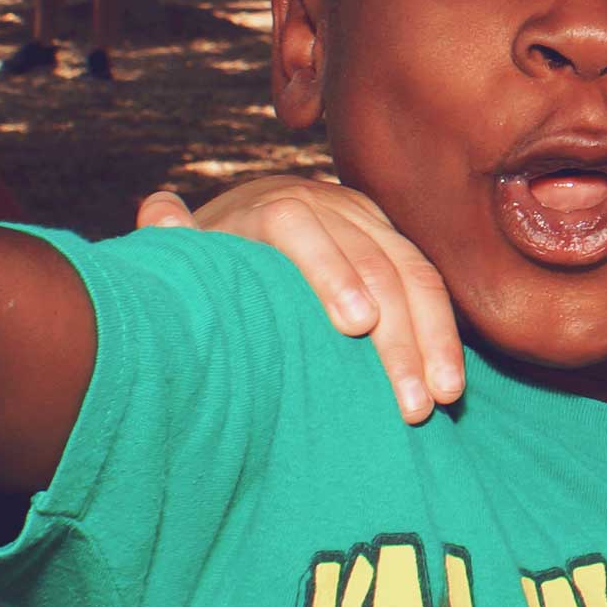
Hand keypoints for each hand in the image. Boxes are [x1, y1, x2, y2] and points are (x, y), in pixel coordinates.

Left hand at [135, 174, 466, 421]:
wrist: (244, 230)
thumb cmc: (209, 265)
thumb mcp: (185, 257)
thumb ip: (171, 237)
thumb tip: (158, 208)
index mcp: (267, 207)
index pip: (300, 227)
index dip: (329, 271)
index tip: (354, 326)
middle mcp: (325, 206)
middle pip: (372, 259)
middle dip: (397, 333)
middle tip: (409, 400)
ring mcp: (367, 223)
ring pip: (413, 274)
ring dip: (433, 338)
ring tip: (441, 397)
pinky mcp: (394, 243)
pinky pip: (428, 285)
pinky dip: (441, 333)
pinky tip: (449, 379)